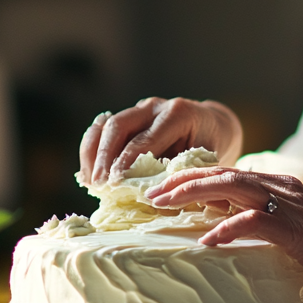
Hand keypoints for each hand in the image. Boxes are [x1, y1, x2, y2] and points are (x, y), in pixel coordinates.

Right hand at [80, 98, 242, 184]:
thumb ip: (180, 172)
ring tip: (90, 182)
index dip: (126, 163)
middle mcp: (155, 107)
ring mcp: (139, 109)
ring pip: (105, 125)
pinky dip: (92, 150)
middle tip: (99, 185)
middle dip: (104, 157)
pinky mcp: (128, 116)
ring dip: (92, 154)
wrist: (212, 127)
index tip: (114, 184)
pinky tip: (89, 173)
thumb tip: (154, 196)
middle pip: (119, 126)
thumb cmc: (210, 147)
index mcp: (178, 114)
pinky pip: (101, 129)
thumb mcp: (203, 159)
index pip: (145, 139)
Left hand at [145, 167, 302, 302]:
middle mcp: (286, 189)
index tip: (165, 189)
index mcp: (284, 188)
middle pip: (226, 175)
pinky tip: (207, 240)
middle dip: (185, 181)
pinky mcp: (298, 230)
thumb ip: (267, 227)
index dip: (196, 178)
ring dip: (196, 193)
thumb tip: (229, 230)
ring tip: (165, 204)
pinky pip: (256, 222)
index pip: (232, 174)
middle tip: (151, 193)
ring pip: (235, 188)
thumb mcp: (296, 236)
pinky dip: (229, 228)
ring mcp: (293, 207)